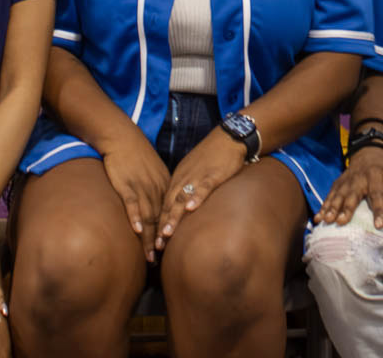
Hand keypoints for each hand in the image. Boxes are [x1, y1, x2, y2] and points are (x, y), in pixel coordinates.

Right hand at [100, 126, 171, 262]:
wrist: (121, 136)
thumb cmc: (135, 154)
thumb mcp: (153, 171)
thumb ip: (157, 188)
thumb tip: (159, 207)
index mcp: (165, 185)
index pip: (169, 213)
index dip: (168, 233)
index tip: (168, 251)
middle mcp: (156, 187)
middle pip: (160, 219)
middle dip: (159, 241)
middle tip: (158, 261)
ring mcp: (142, 186)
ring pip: (148, 216)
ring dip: (149, 237)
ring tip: (149, 255)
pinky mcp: (127, 184)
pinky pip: (132, 203)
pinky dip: (135, 217)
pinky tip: (137, 230)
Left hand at [154, 127, 246, 251]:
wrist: (227, 137)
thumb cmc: (212, 156)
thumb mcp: (194, 172)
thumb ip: (187, 188)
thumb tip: (183, 208)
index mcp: (178, 178)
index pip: (165, 204)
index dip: (159, 223)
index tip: (154, 241)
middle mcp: (184, 178)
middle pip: (169, 204)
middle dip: (161, 226)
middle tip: (156, 245)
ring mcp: (197, 176)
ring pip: (181, 198)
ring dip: (173, 217)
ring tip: (167, 233)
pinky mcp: (212, 174)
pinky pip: (202, 187)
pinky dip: (196, 197)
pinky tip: (190, 208)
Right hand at [314, 144, 382, 228]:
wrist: (370, 152)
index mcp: (376, 176)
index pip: (377, 195)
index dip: (379, 210)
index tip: (378, 225)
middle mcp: (359, 178)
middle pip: (352, 194)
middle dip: (346, 208)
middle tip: (341, 221)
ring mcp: (346, 180)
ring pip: (338, 195)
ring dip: (331, 207)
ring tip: (327, 220)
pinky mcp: (338, 183)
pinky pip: (329, 195)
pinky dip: (323, 206)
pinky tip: (318, 218)